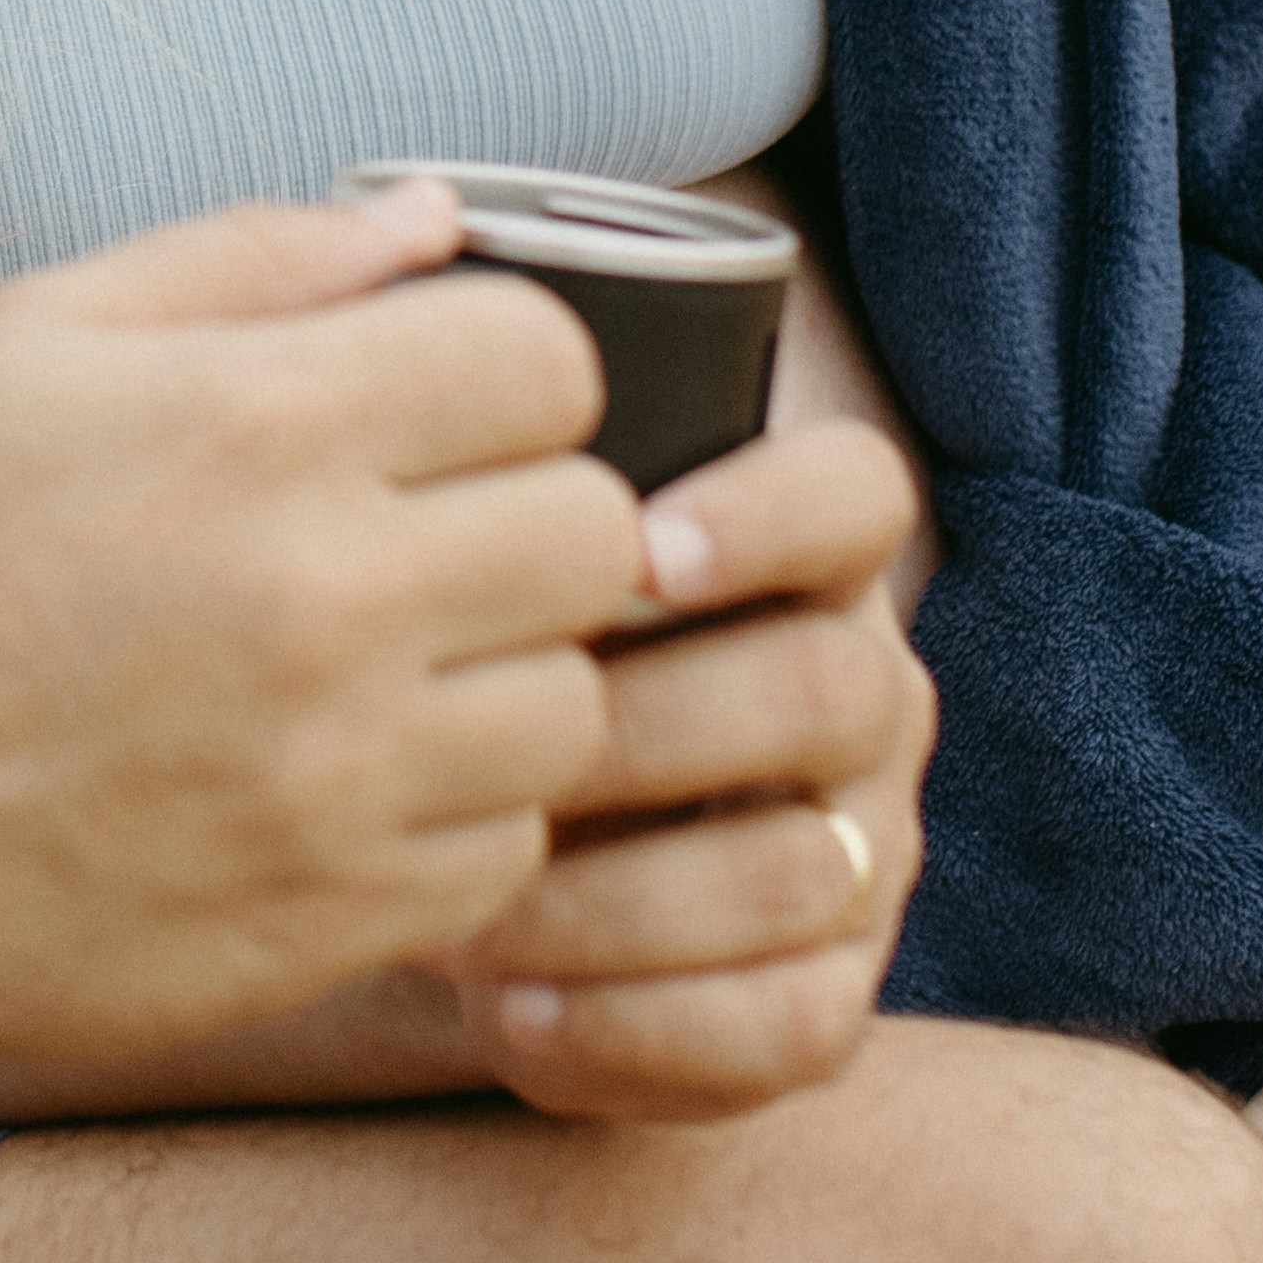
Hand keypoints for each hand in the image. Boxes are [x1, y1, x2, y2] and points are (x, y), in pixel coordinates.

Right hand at [0, 186, 645, 1116]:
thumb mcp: (29, 342)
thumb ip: (250, 256)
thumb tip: (437, 220)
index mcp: (255, 422)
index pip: (548, 358)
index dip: (506, 371)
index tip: (439, 408)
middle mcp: (326, 594)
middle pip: (600, 531)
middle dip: (528, 518)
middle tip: (427, 541)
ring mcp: (344, 775)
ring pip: (578, 706)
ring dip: (503, 679)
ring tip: (384, 672)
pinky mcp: (341, 917)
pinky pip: (508, 851)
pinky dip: (453, 817)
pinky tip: (343, 782)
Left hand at [433, 417, 932, 1126]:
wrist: (414, 837)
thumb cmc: (421, 634)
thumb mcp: (433, 513)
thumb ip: (429, 394)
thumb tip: (408, 231)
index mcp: (787, 550)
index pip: (853, 491)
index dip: (771, 512)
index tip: (639, 546)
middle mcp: (854, 688)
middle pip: (833, 684)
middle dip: (656, 727)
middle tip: (492, 755)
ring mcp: (854, 847)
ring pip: (806, 869)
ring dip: (623, 900)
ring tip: (462, 914)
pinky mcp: (820, 994)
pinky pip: (791, 1028)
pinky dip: (645, 1031)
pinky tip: (509, 1014)